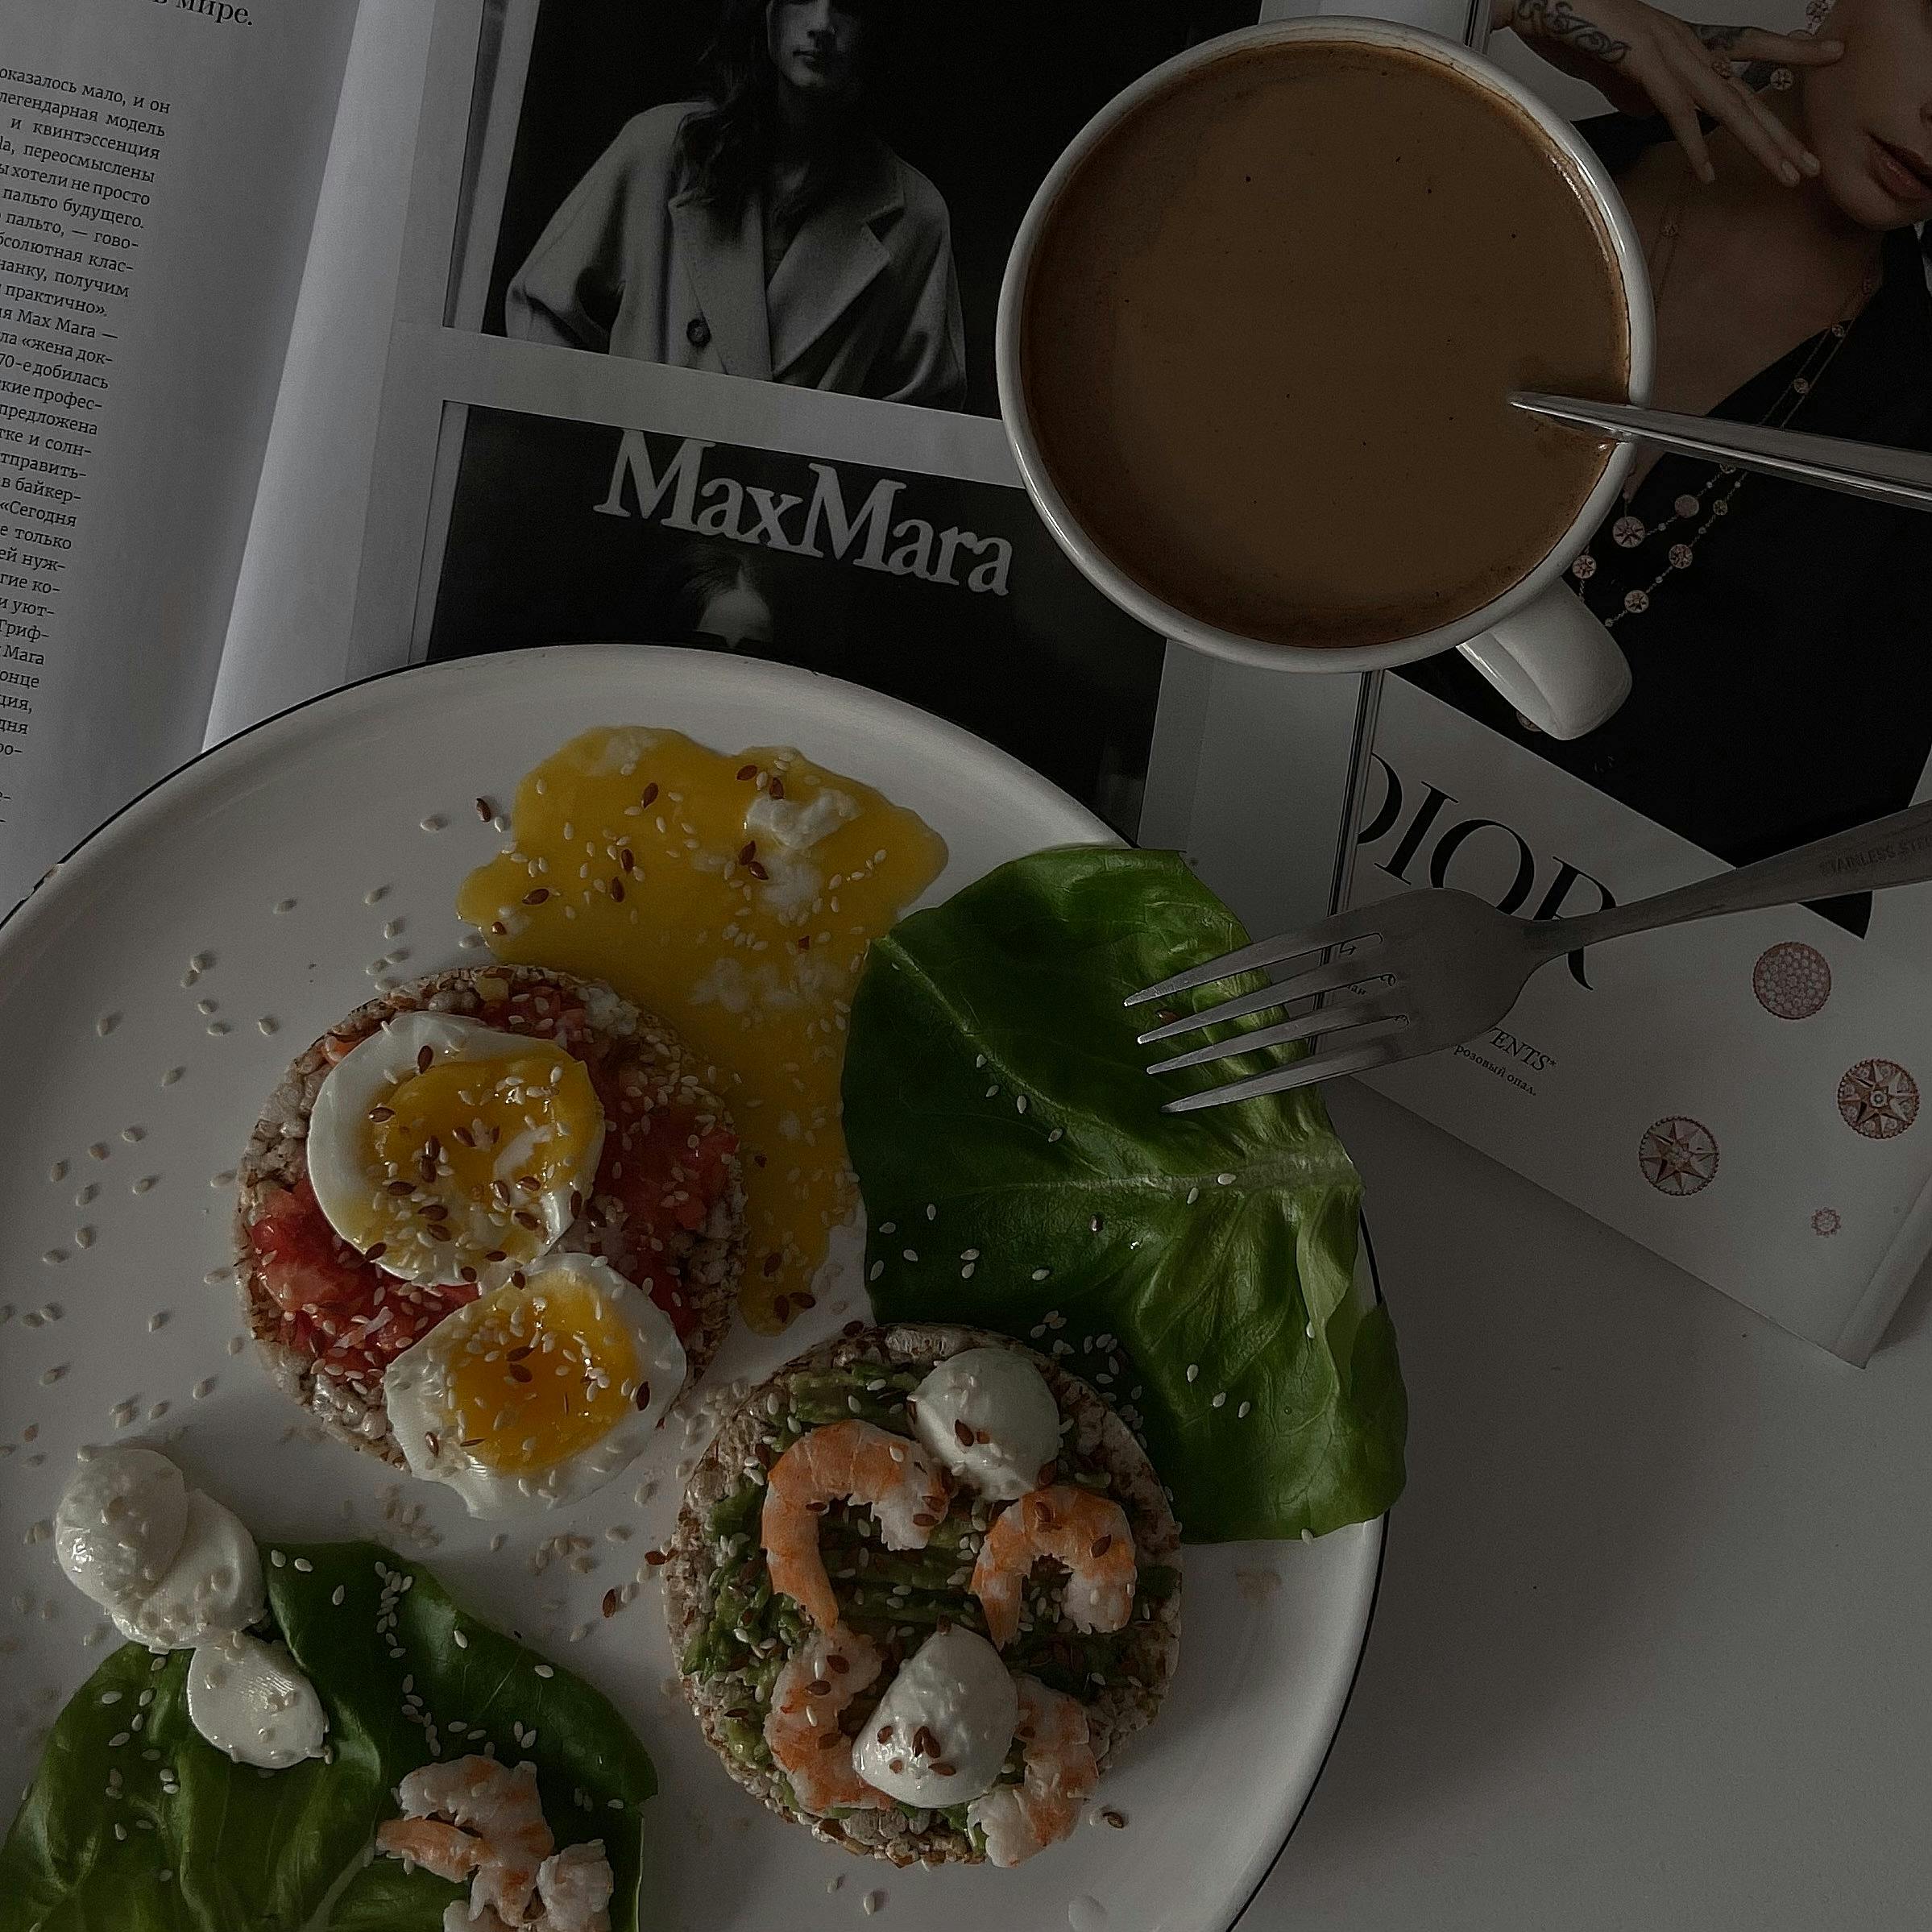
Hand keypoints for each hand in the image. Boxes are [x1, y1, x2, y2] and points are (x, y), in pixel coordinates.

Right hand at [1492, 0, 1843, 183]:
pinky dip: (1690, 142)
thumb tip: (1655, 115)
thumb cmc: (1571, 28)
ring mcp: (1667, 51)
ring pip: (1724, 104)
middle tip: (1808, 166)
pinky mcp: (1642, 61)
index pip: (1750, 48)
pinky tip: (1705, 173)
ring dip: (1757, 142)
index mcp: (1683, 41)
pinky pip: (1673, 108)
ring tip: (1784, 173)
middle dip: (1780, 132)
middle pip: (1745, 92)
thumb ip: (1640, 90)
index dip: (1792, 52)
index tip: (1832, 57)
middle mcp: (1685, 43)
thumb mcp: (1614, 66)